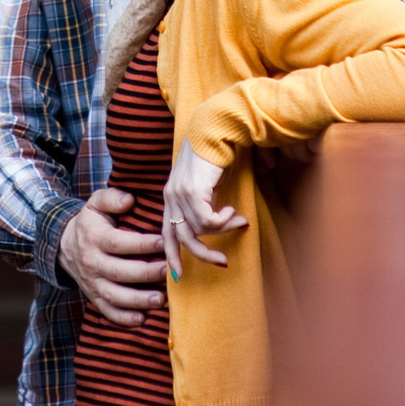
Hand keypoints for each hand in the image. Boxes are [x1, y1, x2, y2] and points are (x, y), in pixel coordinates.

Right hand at [59, 188, 166, 324]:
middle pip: (119, 272)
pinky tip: (142, 319)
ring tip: (160, 299)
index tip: (163, 242)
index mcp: (94, 237)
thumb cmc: (91, 223)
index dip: (141, 244)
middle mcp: (91, 262)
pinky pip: (107, 312)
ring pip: (114, 296)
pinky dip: (124, 318)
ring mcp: (92, 283)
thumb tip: (129, 200)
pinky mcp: (94, 297)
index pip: (118, 243)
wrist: (65, 246)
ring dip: (138, 300)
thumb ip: (112, 198)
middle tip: (168, 271)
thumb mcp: (96, 203)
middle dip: (145, 274)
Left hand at [160, 139, 245, 278]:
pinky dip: (223, 222)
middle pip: (181, 239)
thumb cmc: (214, 156)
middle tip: (223, 262)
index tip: (179, 275)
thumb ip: (203, 204)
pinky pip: (208, 221)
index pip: (165, 233)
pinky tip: (233, 211)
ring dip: (224, 230)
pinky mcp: (193, 191)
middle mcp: (171, 197)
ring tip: (239, 220)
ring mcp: (180, 194)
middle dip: (202, 255)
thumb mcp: (205, 185)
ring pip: (198, 231)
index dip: (172, 255)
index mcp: (170, 196)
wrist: (216, 130)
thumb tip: (214, 226)